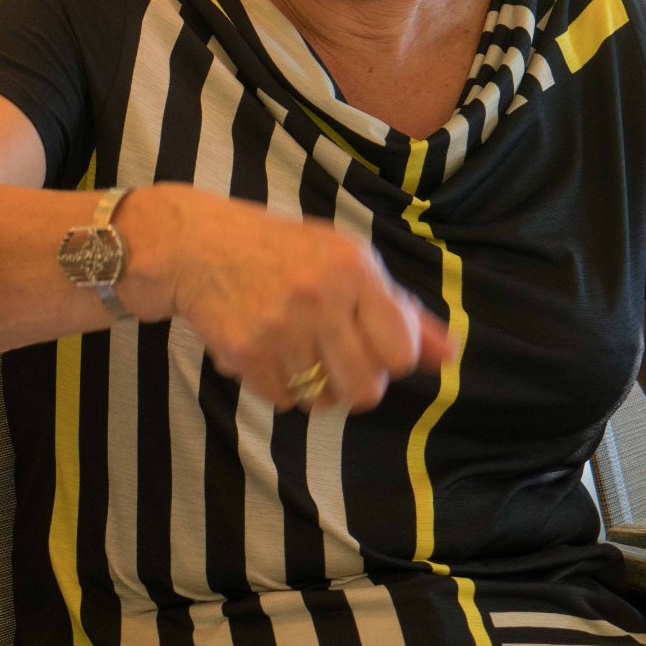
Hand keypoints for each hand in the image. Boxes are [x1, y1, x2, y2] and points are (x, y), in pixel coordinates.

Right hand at [129, 185, 451, 410]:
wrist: (194, 244)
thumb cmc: (280, 251)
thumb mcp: (344, 259)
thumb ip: (400, 308)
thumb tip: (450, 354)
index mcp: (353, 268)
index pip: (401, 353)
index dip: (392, 360)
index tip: (373, 345)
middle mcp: (320, 297)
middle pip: (366, 391)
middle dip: (355, 384)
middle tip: (335, 358)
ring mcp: (279, 327)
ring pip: (322, 401)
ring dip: (314, 386)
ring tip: (296, 350)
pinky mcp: (245, 351)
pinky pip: (282, 400)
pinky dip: (277, 385)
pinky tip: (266, 350)